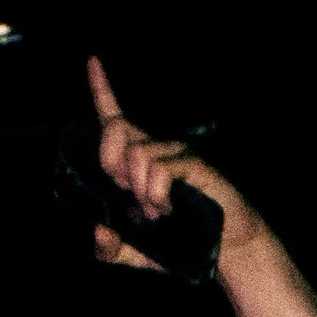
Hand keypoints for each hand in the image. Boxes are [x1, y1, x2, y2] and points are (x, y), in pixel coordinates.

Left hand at [85, 55, 255, 272]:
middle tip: (129, 197)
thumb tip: (99, 232)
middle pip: (115, 129)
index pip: (114, 119)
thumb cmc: (181, 244)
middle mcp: (156, 149)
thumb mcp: (136, 254)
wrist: (223, 253)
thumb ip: (110, 249)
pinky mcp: (196, 166)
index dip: (101, 89)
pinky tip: (168, 209)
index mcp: (137, 162)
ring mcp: (177, 154)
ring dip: (138, 192)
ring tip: (157, 212)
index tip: (92, 61)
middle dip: (110, 164)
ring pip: (136, 154)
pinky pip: (161, 169)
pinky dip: (156, 195)